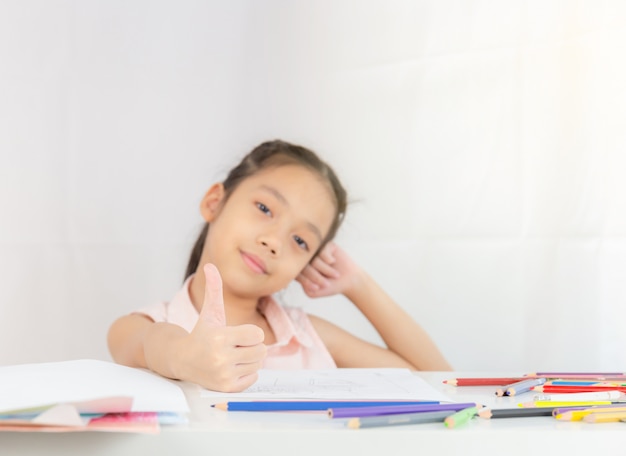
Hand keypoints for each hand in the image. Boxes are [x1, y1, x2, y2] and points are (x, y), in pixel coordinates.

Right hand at [179, 263, 266, 391]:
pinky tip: (231, 368)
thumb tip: (210, 266)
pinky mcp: (226, 388)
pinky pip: (253, 378)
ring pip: (258, 363)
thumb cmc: (201, 333)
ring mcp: (224, 375)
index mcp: (220, 337)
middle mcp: (221, 358)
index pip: (257, 334)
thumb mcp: (210, 312)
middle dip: (251, 346)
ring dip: (249, 359)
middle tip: (235, 346)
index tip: (236, 334)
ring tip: (232, 356)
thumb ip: (214, 289)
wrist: (182, 360)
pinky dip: (246, 373)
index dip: (249, 333)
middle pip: (261, 350)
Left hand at [296, 242, 360, 297]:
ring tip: (335, 275)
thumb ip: (305, 288)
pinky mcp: (326, 246)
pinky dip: (328, 259)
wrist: (349, 280)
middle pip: (304, 266)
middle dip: (316, 277)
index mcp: (301, 270)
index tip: (316, 288)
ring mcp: (316, 251)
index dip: (306, 281)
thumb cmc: (331, 286)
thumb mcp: (315, 292)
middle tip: (326, 284)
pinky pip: (322, 251)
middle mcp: (306, 259)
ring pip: (314, 259)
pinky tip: (333, 262)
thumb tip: (300, 277)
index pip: (296, 273)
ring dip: (325, 270)